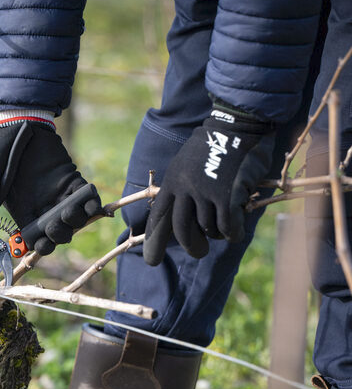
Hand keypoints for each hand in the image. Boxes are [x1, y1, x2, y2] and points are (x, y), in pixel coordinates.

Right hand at [0, 119, 101, 254]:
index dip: (39, 247)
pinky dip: (92, 206)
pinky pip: (87, 200)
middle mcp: (43, 208)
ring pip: (74, 221)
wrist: (18, 123)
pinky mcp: (72, 181)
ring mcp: (59, 195)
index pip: (34, 239)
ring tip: (68, 212)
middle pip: (57, 235)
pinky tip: (89, 206)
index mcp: (23, 212)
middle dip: (58, 237)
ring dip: (75, 223)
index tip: (39, 243)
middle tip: (54, 226)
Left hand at [143, 104, 275, 265]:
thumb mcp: (185, 165)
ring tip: (224, 226)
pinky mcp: (226, 196)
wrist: (237, 126)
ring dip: (217, 233)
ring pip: (208, 230)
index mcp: (172, 183)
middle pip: (183, 232)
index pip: (158, 220)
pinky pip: (227, 228)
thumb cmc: (213, 147)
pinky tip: (236, 231)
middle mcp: (185, 190)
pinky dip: (233, 233)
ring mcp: (205, 193)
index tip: (152, 262)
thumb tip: (178, 222)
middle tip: (200, 252)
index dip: (154, 243)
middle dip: (193, 248)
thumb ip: (180, 191)